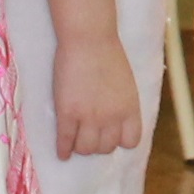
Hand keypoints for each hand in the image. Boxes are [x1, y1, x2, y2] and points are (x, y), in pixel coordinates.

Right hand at [52, 37, 144, 158]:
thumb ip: (122, 105)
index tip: (112, 137)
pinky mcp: (67, 114)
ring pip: (86, 149)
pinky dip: (63, 150)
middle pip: (106, 148)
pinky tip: (62, 153)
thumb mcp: (126, 83)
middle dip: (98, 144)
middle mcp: (112, 117)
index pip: (130, 141)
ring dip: (81, 147)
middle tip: (90, 136)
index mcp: (130, 108)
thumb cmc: (109, 55)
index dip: (120, 141)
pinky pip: (65, 141)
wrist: (89, 40)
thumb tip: (115, 122)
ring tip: (76, 141)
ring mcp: (89, 117)